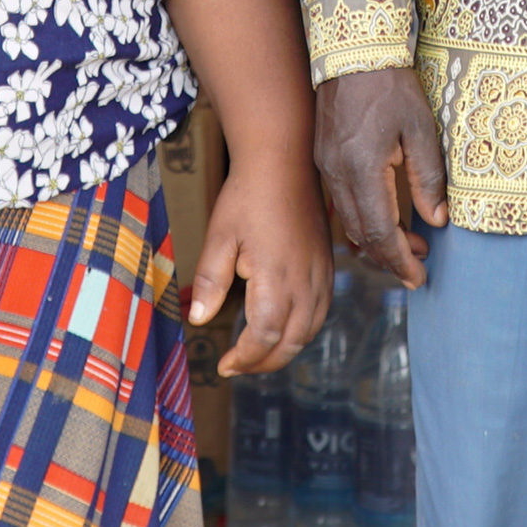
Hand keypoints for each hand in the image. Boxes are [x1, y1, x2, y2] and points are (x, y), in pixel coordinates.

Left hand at [192, 159, 335, 376]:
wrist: (284, 160)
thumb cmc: (248, 195)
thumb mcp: (220, 236)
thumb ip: (211, 281)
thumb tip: (199, 320)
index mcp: (277, 280)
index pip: (264, 338)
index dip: (244, 358)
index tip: (223, 365)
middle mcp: (306, 283)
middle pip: (290, 343)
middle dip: (262, 362)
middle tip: (236, 365)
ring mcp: (321, 275)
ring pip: (308, 331)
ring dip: (283, 349)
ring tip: (255, 352)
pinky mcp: (327, 266)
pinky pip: (320, 312)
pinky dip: (301, 330)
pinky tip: (282, 326)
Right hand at [314, 66, 447, 288]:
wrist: (353, 49)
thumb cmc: (391, 85)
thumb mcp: (420, 130)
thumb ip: (428, 178)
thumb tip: (438, 220)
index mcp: (363, 169)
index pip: (380, 232)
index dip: (401, 260)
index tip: (420, 277)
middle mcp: (337, 174)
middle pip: (362, 234)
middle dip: (391, 257)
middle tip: (419, 266)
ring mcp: (325, 166)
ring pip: (349, 221)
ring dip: (377, 240)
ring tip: (409, 242)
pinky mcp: (323, 157)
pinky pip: (341, 202)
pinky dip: (361, 219)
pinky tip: (382, 217)